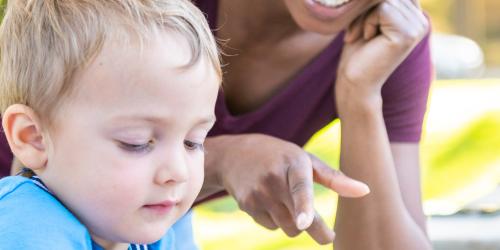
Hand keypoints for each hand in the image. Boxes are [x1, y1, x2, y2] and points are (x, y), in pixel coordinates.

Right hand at [208, 134, 369, 243]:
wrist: (234, 155)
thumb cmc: (280, 156)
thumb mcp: (305, 160)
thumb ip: (335, 178)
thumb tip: (366, 191)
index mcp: (293, 163)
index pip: (299, 187)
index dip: (303, 206)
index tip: (304, 222)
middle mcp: (273, 179)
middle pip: (299, 221)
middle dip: (315, 229)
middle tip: (328, 236)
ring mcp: (257, 194)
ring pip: (287, 228)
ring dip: (294, 223)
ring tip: (288, 202)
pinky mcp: (247, 206)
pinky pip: (272, 227)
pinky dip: (276, 220)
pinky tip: (269, 201)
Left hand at [337, 0, 427, 106]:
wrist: (354, 81)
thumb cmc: (358, 51)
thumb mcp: (370, 16)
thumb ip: (381, 1)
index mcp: (415, 17)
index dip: (373, 6)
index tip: (365, 28)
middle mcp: (422, 21)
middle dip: (367, 11)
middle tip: (360, 35)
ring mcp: (418, 27)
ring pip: (385, 0)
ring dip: (365, 18)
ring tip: (364, 37)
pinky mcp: (408, 34)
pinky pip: (383, 10)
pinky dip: (368, 23)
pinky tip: (369, 40)